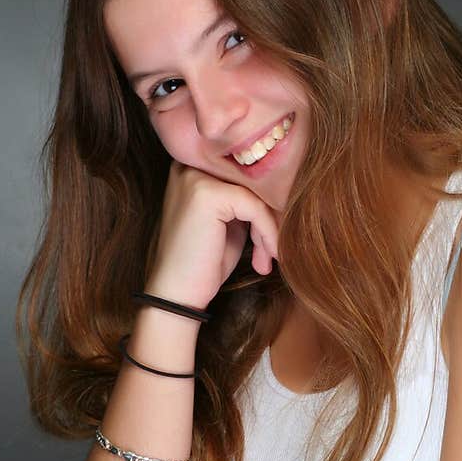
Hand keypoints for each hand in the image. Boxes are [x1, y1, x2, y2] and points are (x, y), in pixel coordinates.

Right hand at [148, 163, 279, 309]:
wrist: (176, 296)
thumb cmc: (204, 262)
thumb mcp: (230, 222)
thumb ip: (247, 199)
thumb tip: (285, 189)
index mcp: (193, 166)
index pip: (246, 172)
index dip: (266, 203)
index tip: (274, 236)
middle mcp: (190, 164)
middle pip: (253, 180)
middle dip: (270, 217)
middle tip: (272, 251)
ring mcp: (196, 177)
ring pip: (257, 194)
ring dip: (270, 228)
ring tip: (266, 258)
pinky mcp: (207, 194)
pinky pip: (255, 207)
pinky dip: (267, 234)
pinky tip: (265, 259)